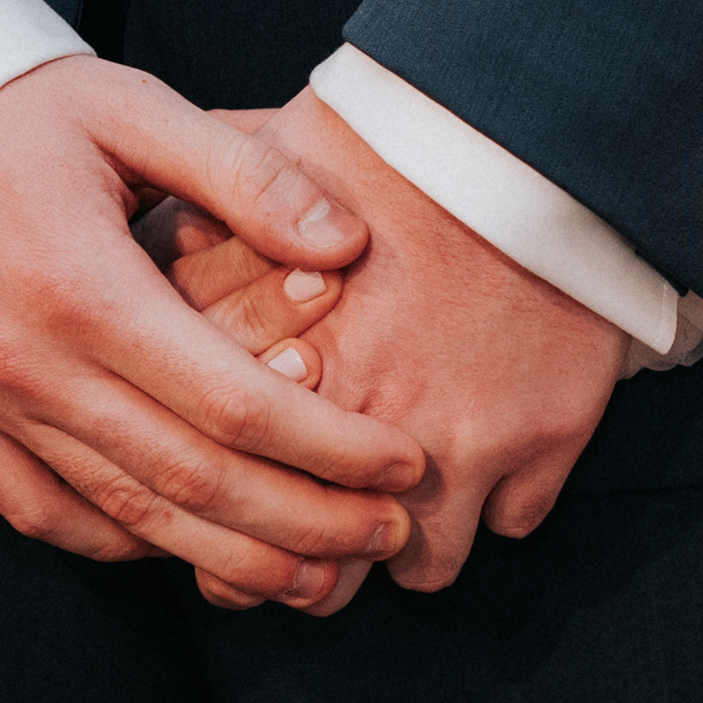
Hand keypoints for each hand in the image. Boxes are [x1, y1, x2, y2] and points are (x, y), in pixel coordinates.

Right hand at [0, 56, 425, 598]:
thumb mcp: (128, 107)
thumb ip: (245, 177)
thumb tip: (350, 244)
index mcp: (84, 288)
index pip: (236, 405)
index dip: (332, 447)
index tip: (407, 463)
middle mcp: (27, 365)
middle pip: (192, 483)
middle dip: (305, 523)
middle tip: (388, 539)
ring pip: (123, 516)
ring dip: (230, 558)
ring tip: (318, 576)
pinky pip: (41, 512)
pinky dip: (123, 544)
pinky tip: (193, 552)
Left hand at [218, 90, 632, 600]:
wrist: (532, 131)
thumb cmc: (392, 139)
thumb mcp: (267, 168)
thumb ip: (208, 235)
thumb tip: (153, 254)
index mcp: (290, 378)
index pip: (236, 506)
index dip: (220, 536)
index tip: (231, 519)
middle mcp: (374, 431)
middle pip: (330, 572)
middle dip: (313, 571)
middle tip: (311, 546)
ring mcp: (469, 446)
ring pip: (428, 567)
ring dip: (410, 542)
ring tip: (402, 507)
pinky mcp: (549, 439)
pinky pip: (512, 522)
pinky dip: (497, 499)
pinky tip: (484, 455)